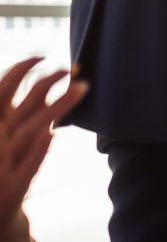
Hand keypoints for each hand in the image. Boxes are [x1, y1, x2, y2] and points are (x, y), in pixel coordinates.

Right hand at [0, 58, 88, 224]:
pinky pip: (27, 165)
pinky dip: (38, 149)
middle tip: (71, 67)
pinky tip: (52, 133)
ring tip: (83, 88)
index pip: (2, 89)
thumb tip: (47, 84)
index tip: (42, 55)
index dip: (20, 69)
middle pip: (23, 104)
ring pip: (31, 129)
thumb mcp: (8, 133)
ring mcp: (5, 162)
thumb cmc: (3, 165)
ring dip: (57, 108)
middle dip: (46, 82)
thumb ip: (23, 111)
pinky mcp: (14, 186)